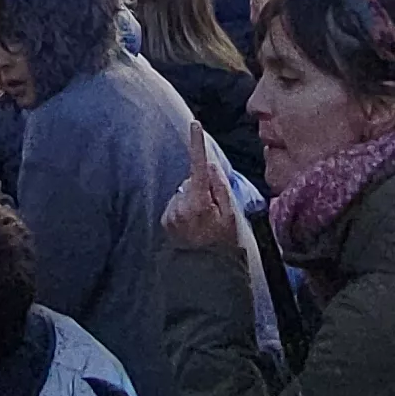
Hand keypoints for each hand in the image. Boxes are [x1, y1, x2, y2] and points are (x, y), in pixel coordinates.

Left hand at [160, 120, 236, 251]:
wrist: (206, 270)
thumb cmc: (223, 243)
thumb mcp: (230, 215)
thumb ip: (220, 187)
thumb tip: (211, 166)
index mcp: (199, 201)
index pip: (197, 166)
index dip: (196, 144)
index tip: (194, 125)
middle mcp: (180, 205)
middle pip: (191, 181)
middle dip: (201, 187)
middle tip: (213, 208)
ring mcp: (170, 214)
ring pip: (183, 193)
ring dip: (191, 200)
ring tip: (202, 221)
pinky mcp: (165, 221)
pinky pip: (175, 205)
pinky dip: (183, 210)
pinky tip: (192, 225)